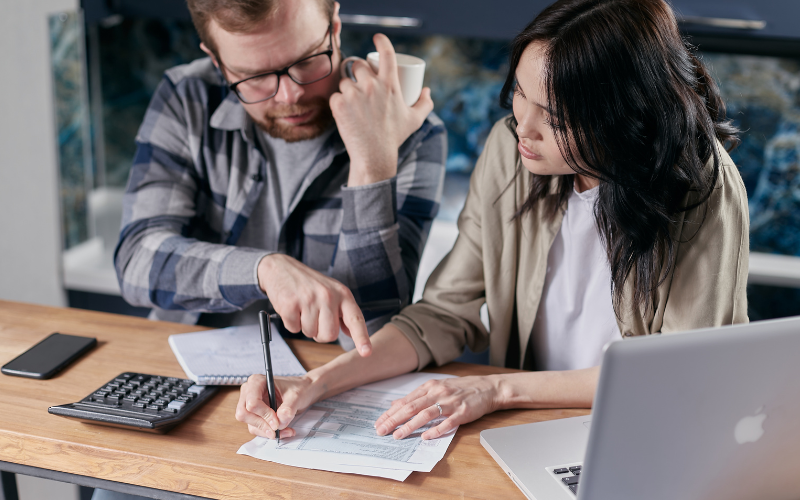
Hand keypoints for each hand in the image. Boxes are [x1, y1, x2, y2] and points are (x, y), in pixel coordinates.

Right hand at [235, 373, 322, 438]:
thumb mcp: (296, 396)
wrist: (303, 391)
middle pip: (244, 414)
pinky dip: (268, 432)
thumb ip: (288, 408)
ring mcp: (250, 404)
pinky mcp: (255, 415)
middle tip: (278, 429)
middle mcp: (249, 392)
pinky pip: (256, 428)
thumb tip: (279, 423)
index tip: (277, 422)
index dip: (264, 414)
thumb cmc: (299, 388)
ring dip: (267, 431)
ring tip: (286, 431)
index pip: (252, 402)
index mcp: (257, 382)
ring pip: (250, 424)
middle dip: (262, 424)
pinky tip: (283, 431)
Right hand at [257, 253, 371, 355]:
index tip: (366, 352)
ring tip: (302, 308)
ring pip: (310, 333)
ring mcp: (309, 299)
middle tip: (314, 317)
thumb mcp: (332, 292)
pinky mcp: (290, 304)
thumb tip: (351, 333)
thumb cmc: (309, 283)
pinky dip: (291, 323)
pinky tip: (292, 308)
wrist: (281, 268)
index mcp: (343, 294)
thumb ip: (343, 312)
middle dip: (320, 333)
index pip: (355, 319)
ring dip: (305, 326)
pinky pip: (293, 329)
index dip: (362, 338)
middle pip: (330, 335)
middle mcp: (328, 296)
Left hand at [330, 33, 433, 186]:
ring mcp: (354, 94)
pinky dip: (338, 103)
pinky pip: (335, 96)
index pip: (387, 53)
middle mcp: (371, 86)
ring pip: (345, 81)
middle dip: (358, 72)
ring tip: (353, 103)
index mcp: (390, 84)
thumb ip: (425, 104)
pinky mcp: (339, 105)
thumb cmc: (395, 137)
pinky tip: (344, 111)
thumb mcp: (415, 120)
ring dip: (347, 88)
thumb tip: (426, 90)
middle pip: (359, 65)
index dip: (381, 41)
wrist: (374, 156)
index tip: (377, 38)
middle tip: (360, 84)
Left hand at [374, 375, 500, 439]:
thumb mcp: (436, 388)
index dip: (390, 413)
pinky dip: (436, 430)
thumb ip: (416, 396)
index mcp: (429, 387)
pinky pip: (447, 422)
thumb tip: (395, 404)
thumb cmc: (460, 389)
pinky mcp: (462, 412)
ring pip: (426, 414)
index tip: (378, 423)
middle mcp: (437, 392)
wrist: (487, 387)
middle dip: (394, 420)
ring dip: (410, 426)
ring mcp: (450, 402)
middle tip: (381, 431)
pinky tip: (426, 437)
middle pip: (411, 407)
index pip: (405, 401)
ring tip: (398, 435)